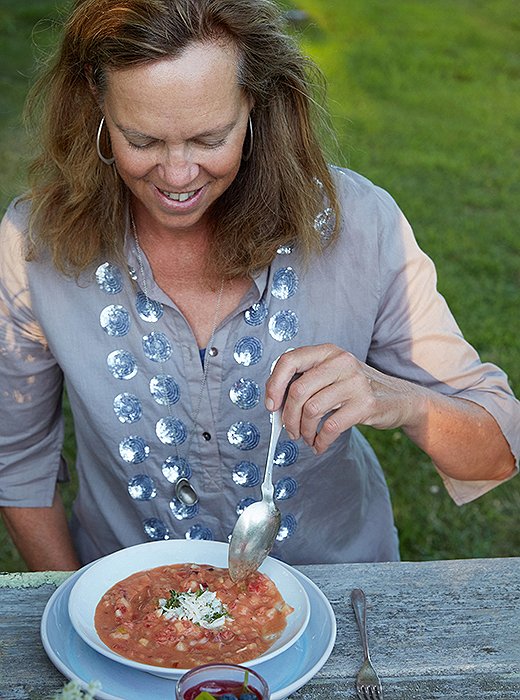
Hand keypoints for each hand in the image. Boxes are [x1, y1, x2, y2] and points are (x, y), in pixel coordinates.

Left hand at [265, 344, 424, 453]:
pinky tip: (320, 444)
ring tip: (306, 437)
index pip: (289, 360)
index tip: (271, 405)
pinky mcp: (365, 404)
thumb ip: (308, 381)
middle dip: (287, 416)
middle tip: (289, 429)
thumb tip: (275, 404)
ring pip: (311, 410)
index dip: (274, 384)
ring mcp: (355, 382)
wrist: (401, 399)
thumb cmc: (359, 388)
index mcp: (328, 352)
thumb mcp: (334, 373)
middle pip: (297, 390)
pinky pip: (330, 427)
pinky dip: (320, 440)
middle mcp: (341, 362)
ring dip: (303, 430)